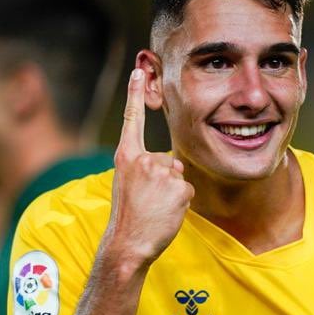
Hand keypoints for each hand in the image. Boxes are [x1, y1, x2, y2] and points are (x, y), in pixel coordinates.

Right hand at [105, 68, 193, 265]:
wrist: (128, 243)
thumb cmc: (129, 217)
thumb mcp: (127, 184)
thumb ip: (144, 167)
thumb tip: (173, 166)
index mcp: (126, 157)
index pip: (132, 120)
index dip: (134, 94)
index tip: (138, 70)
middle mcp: (143, 160)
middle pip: (168, 160)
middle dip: (165, 180)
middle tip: (148, 201)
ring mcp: (161, 172)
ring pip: (179, 176)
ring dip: (173, 193)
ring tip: (155, 208)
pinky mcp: (178, 186)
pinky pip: (187, 190)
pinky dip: (181, 204)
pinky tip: (166, 213)